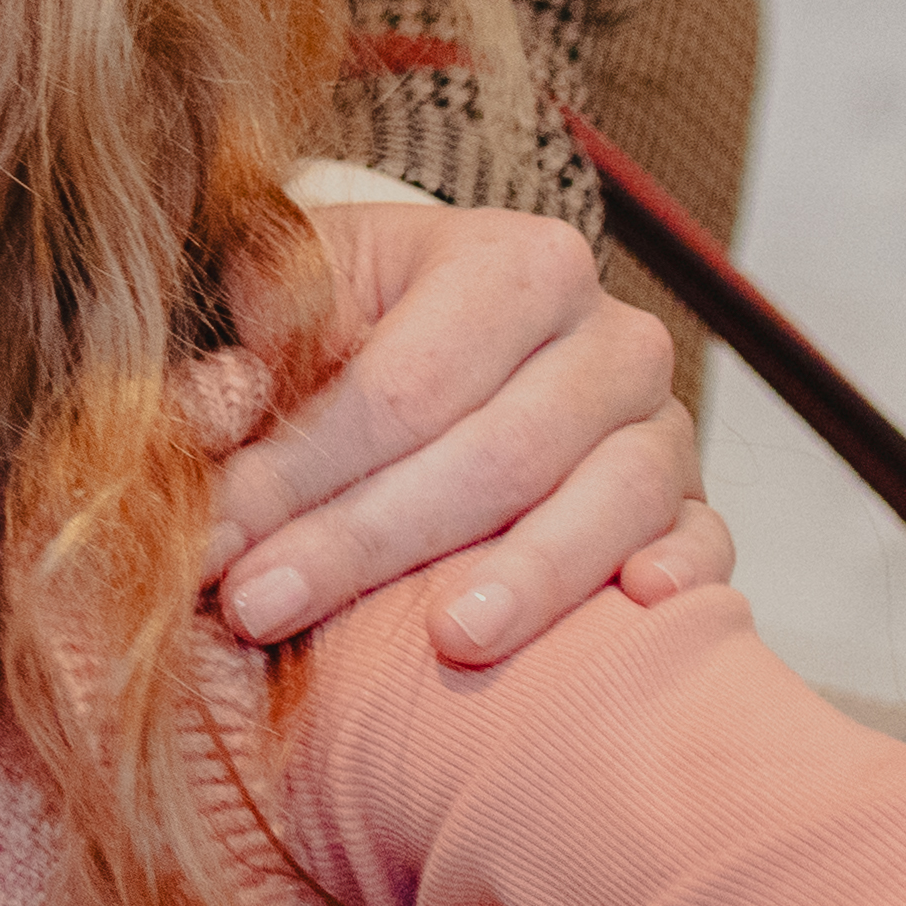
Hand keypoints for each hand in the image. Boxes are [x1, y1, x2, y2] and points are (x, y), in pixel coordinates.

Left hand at [205, 188, 728, 656]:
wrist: (442, 332)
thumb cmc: (349, 323)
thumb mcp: (279, 300)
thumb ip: (243, 348)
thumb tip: (201, 411)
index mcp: (516, 263)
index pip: (404, 382)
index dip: (300, 465)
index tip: (212, 539)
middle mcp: (609, 338)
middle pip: (493, 452)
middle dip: (366, 540)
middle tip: (261, 607)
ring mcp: (661, 425)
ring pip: (607, 502)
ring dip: (525, 578)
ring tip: (448, 642)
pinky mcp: (691, 504)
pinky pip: (704, 542)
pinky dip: (680, 575)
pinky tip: (636, 608)